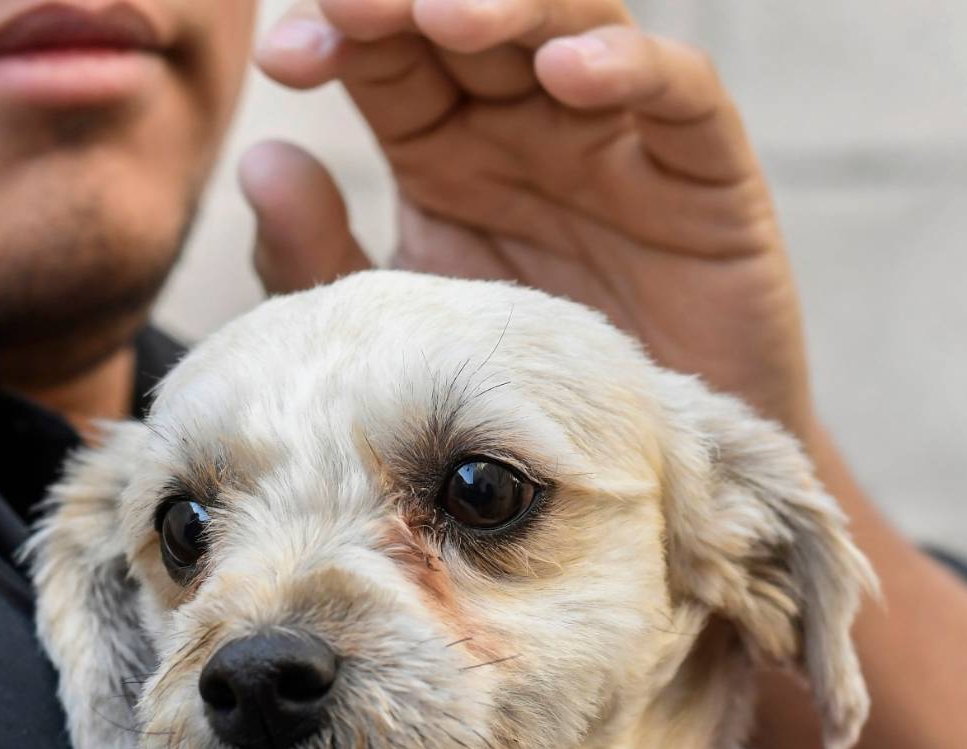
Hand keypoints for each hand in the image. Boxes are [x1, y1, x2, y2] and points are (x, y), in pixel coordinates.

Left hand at [244, 0, 814, 437]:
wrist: (638, 482)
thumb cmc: (512, 393)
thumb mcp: (394, 328)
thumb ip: (319, 257)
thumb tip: (259, 158)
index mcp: (444, 145)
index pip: (390, 55)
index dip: (343, 33)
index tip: (284, 59)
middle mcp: (529, 122)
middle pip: (476, 16)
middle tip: (351, 1)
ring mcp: (618, 138)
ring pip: (575, 23)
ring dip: (510, 6)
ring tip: (443, 15)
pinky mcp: (706, 175)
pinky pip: (682, 94)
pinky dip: (631, 68)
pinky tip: (567, 72)